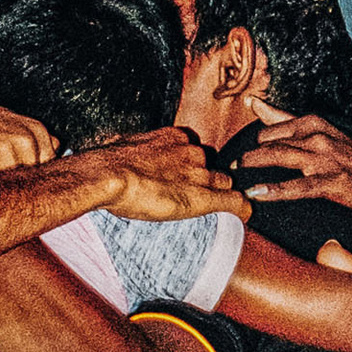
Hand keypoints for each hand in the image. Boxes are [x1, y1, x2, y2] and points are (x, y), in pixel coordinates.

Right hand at [100, 129, 239, 223]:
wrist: (107, 175)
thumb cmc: (106, 165)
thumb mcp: (122, 149)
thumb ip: (133, 154)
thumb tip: (117, 162)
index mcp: (172, 137)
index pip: (193, 150)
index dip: (190, 167)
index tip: (181, 177)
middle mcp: (190, 152)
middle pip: (211, 166)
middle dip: (207, 179)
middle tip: (193, 195)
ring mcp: (198, 174)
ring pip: (223, 182)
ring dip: (220, 193)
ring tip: (215, 208)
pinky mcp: (202, 196)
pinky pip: (232, 200)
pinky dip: (240, 207)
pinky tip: (245, 214)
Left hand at [240, 115, 351, 216]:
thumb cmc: (347, 158)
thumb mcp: (319, 132)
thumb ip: (283, 119)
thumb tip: (253, 102)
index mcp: (315, 124)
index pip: (276, 126)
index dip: (256, 137)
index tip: (238, 146)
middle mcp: (320, 138)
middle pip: (275, 141)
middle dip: (250, 152)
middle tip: (231, 165)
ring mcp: (326, 160)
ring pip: (283, 157)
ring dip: (256, 163)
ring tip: (237, 172)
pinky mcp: (332, 183)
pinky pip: (299, 186)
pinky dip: (275, 189)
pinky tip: (256, 193)